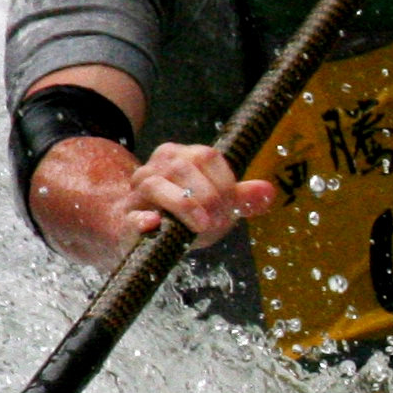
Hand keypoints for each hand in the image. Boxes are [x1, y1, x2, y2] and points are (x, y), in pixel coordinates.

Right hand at [120, 142, 276, 250]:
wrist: (138, 236)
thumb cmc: (183, 218)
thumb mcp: (216, 207)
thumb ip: (241, 199)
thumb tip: (269, 191)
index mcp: (179, 157)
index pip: (207, 156)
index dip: (224, 182)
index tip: (231, 208)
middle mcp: (155, 168)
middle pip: (183, 168)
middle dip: (208, 197)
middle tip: (218, 222)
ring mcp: (136, 193)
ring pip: (156, 185)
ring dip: (185, 206)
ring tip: (202, 226)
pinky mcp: (124, 219)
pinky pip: (131, 216)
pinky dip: (143, 220)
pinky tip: (154, 224)